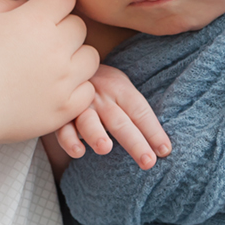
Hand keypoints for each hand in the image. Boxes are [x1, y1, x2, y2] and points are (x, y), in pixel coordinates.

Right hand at [0, 0, 99, 171]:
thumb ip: (11, 5)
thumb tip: (29, 5)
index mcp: (34, 20)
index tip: (48, 7)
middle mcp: (55, 48)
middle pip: (79, 26)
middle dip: (63, 28)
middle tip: (42, 40)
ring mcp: (63, 80)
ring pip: (90, 58)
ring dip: (75, 57)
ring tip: (53, 65)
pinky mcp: (64, 108)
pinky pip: (88, 90)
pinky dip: (76, 87)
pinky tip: (55, 88)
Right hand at [54, 65, 169, 169]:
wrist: (64, 63)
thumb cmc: (100, 82)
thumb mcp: (119, 85)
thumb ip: (134, 109)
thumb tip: (161, 143)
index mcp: (119, 88)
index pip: (139, 111)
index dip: (153, 131)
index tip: (165, 151)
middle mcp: (100, 97)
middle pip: (119, 121)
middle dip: (134, 142)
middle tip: (148, 161)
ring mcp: (79, 106)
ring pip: (88, 122)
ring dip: (96, 134)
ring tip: (105, 148)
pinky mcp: (60, 116)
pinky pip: (63, 129)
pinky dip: (69, 140)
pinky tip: (78, 151)